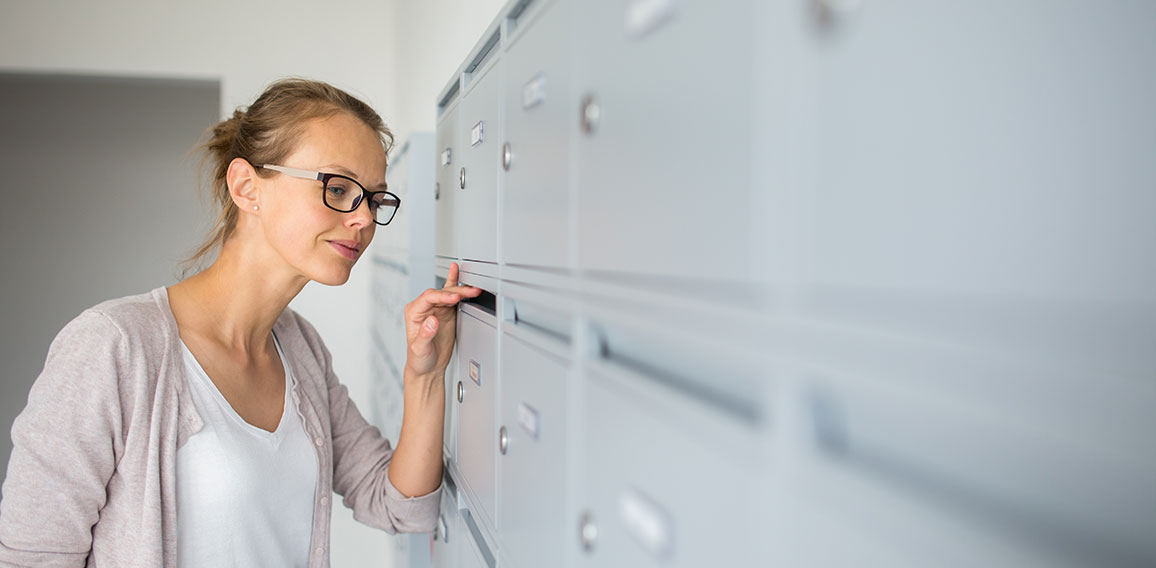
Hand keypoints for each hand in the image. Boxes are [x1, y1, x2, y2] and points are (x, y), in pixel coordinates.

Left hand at [403, 262, 481, 378]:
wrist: (427, 368)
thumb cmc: (419, 360)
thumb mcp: (419, 349)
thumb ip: (425, 334)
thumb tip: (432, 320)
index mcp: (414, 313)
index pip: (428, 298)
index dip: (442, 296)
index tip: (455, 298)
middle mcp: (423, 308)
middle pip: (440, 293)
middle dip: (456, 292)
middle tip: (470, 292)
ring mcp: (435, 309)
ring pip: (448, 293)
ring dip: (461, 290)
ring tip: (474, 289)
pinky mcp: (446, 313)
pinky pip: (451, 296)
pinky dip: (455, 285)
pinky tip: (456, 271)